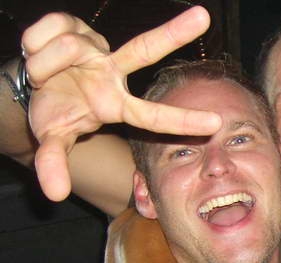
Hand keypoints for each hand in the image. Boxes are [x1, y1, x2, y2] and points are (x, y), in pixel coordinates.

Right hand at [22, 7, 221, 199]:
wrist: (28, 84)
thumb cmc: (55, 113)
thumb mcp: (53, 139)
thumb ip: (54, 163)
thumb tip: (54, 193)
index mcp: (116, 105)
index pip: (153, 115)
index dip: (183, 120)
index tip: (217, 123)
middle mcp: (113, 72)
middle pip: (145, 49)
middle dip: (175, 32)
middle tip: (203, 16)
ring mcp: (97, 48)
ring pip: (69, 48)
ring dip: (44, 64)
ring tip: (44, 75)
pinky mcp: (76, 26)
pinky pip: (50, 30)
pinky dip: (35, 44)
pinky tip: (38, 51)